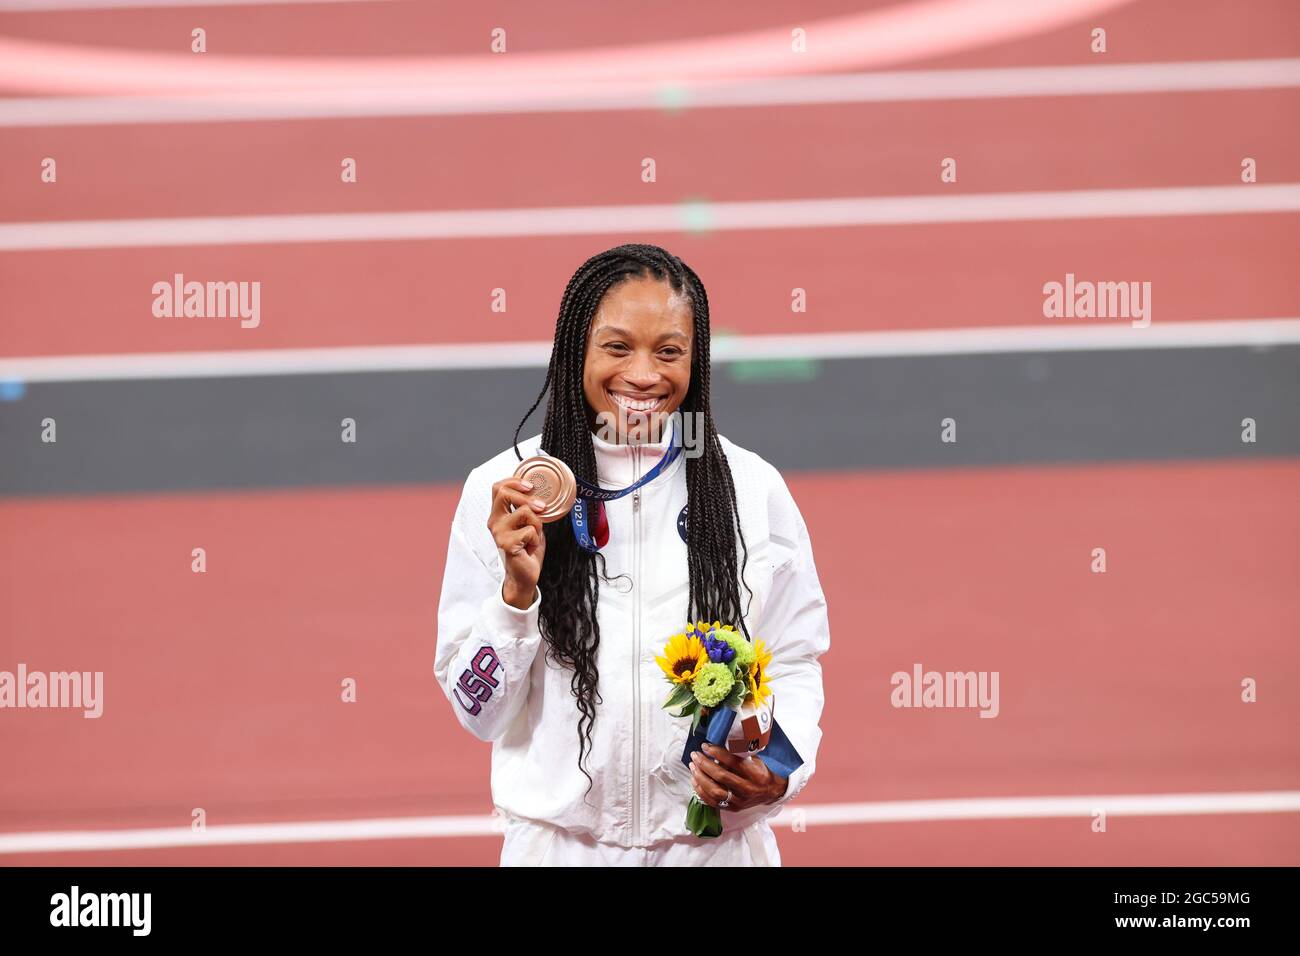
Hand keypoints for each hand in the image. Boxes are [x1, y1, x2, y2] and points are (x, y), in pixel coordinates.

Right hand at [488, 477, 546, 608]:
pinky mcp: (506, 543)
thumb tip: (538, 492)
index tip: (530, 486)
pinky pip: (530, 530)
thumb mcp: (529, 523)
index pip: (498, 488)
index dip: (514, 481)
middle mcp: (494, 521)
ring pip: (524, 511)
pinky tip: (530, 547)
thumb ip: (528, 508)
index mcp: (499, 514)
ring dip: (537, 523)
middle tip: (542, 507)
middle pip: (505, 493)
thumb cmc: (527, 547)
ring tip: (534, 536)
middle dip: (528, 497)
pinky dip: (536, 538)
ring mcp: (498, 532)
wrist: (525, 573)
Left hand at [690, 742, 787, 811]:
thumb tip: (717, 742)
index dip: (716, 753)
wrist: (770, 791)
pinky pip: (713, 803)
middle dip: (704, 764)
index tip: (706, 746)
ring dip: (701, 778)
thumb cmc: (760, 771)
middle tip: (696, 755)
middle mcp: (748, 789)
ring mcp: (740, 801)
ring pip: (715, 791)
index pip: (732, 762)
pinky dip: (701, 792)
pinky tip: (695, 781)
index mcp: (755, 773)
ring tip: (693, 767)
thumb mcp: (755, 759)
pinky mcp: (734, 808)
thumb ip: (739, 753)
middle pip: (721, 776)